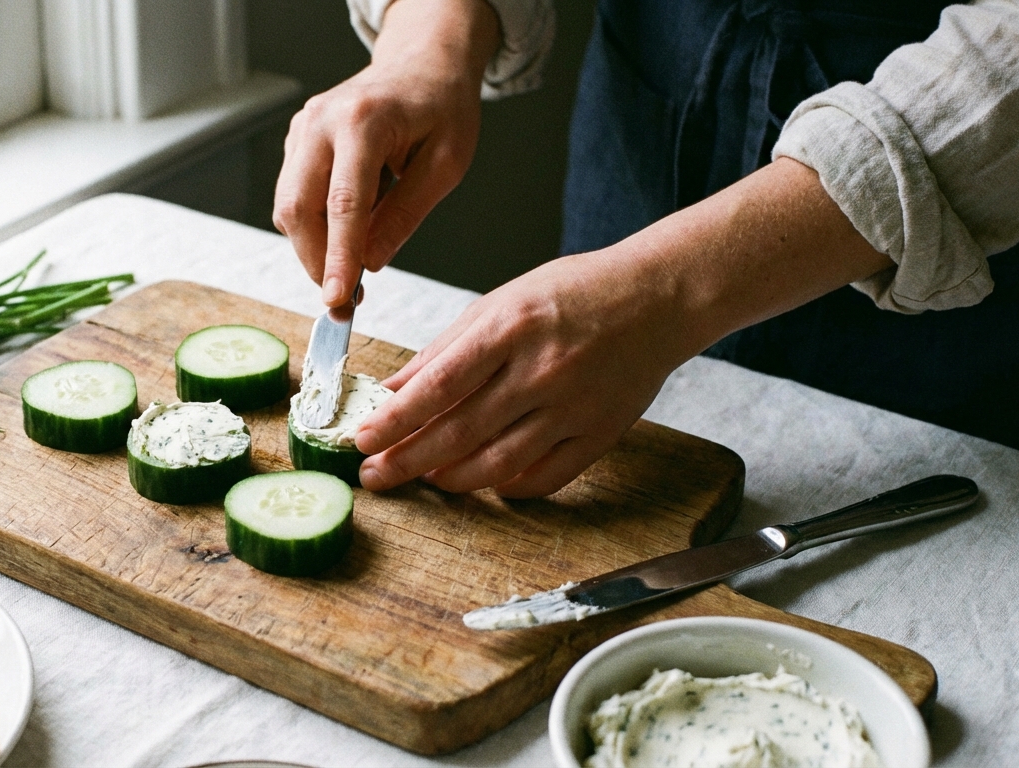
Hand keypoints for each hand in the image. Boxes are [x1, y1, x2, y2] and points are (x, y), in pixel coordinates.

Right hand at [273, 0, 498, 306]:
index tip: (338, 298)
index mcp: (364, 121)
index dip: (338, 257)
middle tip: (344, 300)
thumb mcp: (447, 164)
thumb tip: (369, 262)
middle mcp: (322, 122)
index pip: (344, 203)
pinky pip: (292, 195)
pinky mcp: (297, 140)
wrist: (422, 64)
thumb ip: (406, 214)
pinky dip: (313, 226)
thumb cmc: (441, 108)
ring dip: (312, 249)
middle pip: (298, 207)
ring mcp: (303, 128)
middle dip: (315, 261)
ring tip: (348, 272)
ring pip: (287, 206)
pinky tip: (344, 235)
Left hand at [354, 250, 689, 496]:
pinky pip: (544, 478)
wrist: (657, 297)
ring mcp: (573, 407)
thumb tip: (392, 391)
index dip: (395, 419)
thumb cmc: (573, 293)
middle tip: (373, 475)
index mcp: (510, 327)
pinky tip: (483, 481)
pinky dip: (507, 487)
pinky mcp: (599, 434)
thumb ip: (444, 351)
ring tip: (422, 477)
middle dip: (407, 460)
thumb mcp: (499, 303)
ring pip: (497, 464)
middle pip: (460, 432)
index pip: (439, 386)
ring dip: (450, 479)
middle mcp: (541, 371)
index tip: (361, 438)